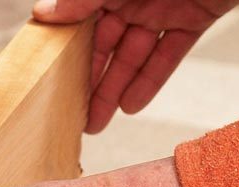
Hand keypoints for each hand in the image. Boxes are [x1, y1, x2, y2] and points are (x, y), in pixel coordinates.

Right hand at [34, 0, 238, 132]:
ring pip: (136, 54)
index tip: (50, 82)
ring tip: (97, 123)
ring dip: (116, 89)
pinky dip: (152, 79)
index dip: (68, 51)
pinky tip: (132, 106)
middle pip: (107, 43)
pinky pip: (171, 52)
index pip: (83, 18)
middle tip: (72, 116)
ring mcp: (167, 4)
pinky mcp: (197, 15)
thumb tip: (41, 12)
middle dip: (90, 81)